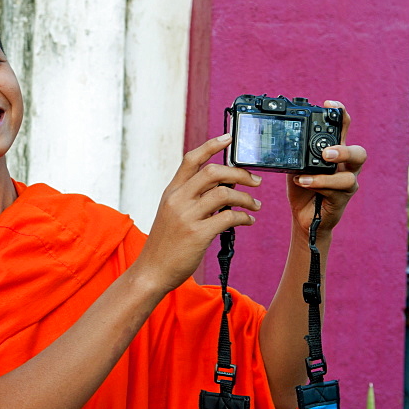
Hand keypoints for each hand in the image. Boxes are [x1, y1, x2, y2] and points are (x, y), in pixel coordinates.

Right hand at [140, 134, 261, 290]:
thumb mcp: (171, 213)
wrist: (152, 270)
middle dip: (240, 173)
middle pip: (213, 172)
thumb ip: (191, 198)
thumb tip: (223, 188)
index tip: (230, 138)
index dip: (212, 145)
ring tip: (255, 205)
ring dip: (246, 198)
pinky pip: (229, 218)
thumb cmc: (166, 243)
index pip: (191, 160)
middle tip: (255, 181)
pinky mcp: (198, 234)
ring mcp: (187, 216)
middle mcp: (177, 199)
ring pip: (225, 194)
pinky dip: (244, 217)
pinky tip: (247, 221)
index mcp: (171, 191)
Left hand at [286, 101, 366, 237]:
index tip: (330, 104)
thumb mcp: (295, 164)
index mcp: (336, 152)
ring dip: (328, 173)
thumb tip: (277, 137)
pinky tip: (302, 182)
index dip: (341, 115)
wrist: (304, 216)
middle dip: (344, 150)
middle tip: (326, 151)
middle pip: (359, 152)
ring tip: (309, 171)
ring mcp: (346, 183)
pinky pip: (334, 190)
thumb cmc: (303, 187)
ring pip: (350, 175)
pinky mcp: (341, 199)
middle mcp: (346, 166)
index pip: (343, 129)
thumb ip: (294, 152)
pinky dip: (317, 184)